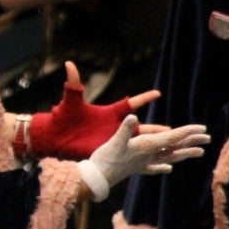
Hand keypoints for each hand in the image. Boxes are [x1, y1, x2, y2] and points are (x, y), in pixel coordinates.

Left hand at [22, 61, 159, 159]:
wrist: (53, 136)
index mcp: (109, 112)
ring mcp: (112, 140)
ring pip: (138, 143)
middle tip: (176, 129)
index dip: (143, 99)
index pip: (130, 104)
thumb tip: (69, 64)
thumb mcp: (70, 101)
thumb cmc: (61, 117)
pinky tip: (152, 164)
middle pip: (141, 126)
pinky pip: (127, 155)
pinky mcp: (107, 151)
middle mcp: (114, 126)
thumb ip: (73, 83)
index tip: (158, 93)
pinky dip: (140, 159)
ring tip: (172, 148)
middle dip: (157, 129)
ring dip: (153, 145)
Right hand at [78, 116, 208, 201]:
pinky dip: (163, 166)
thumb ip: (125, 129)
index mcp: (147, 146)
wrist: (96, 179)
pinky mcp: (135, 167)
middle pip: (176, 147)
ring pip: (169, 157)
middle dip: (192, 141)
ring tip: (199, 152)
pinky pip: (154, 166)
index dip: (188, 132)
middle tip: (208, 137)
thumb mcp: (114, 141)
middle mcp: (149, 155)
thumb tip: (132, 116)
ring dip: (184, 153)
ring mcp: (143, 162)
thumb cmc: (106, 159)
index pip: (173, 138)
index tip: (203, 129)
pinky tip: (168, 168)